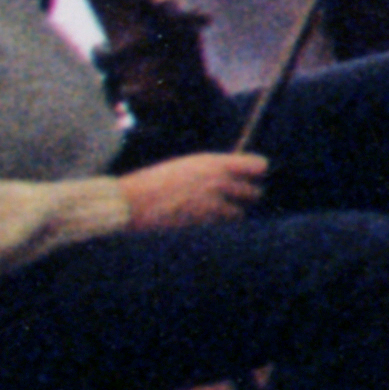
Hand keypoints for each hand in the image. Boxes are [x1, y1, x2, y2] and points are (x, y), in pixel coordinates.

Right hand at [116, 147, 270, 230]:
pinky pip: (221, 227)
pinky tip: (203, 223)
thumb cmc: (153, 182)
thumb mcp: (185, 166)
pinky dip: (217, 226)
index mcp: (213, 163)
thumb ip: (211, 170)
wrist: (130, 202)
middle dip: (246, 196)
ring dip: (231, 214)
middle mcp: (218, 181)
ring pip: (239, 213)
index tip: (251, 175)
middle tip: (236, 198)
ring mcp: (212, 204)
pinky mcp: (203, 224)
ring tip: (216, 213)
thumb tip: (232, 174)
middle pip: (255, 192)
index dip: (256, 172)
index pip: (258, 166)